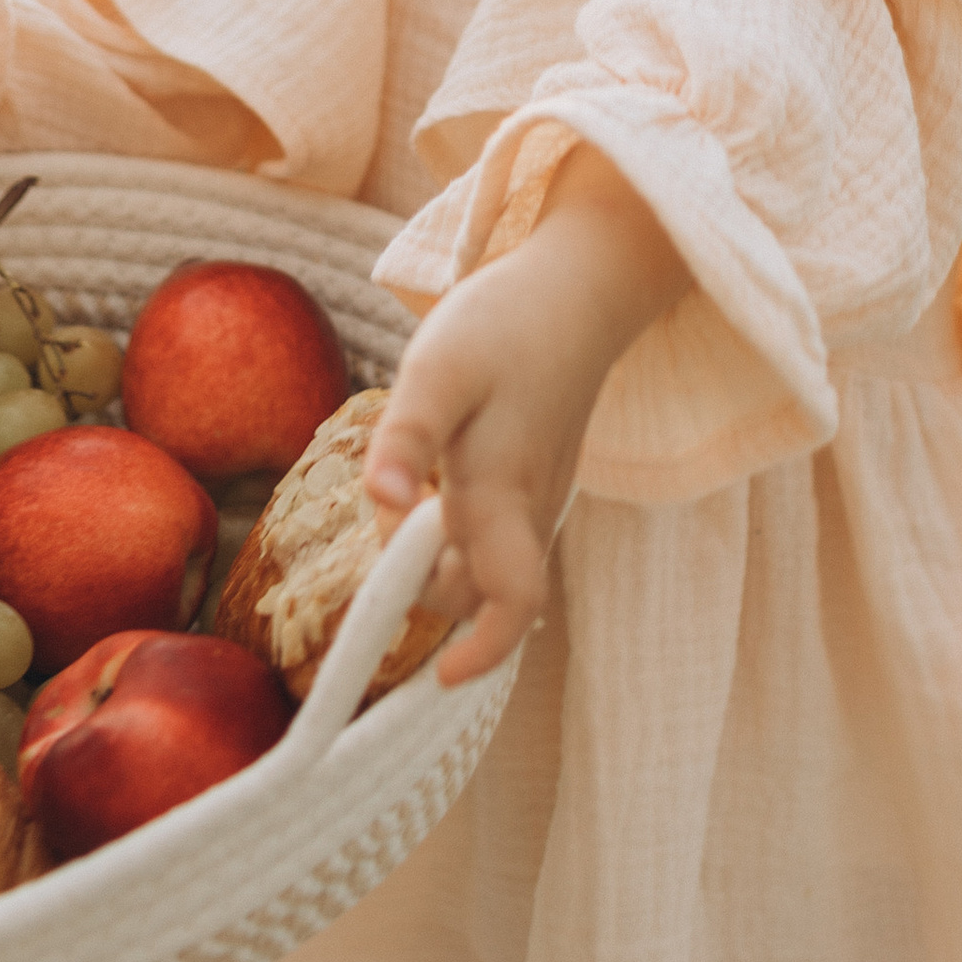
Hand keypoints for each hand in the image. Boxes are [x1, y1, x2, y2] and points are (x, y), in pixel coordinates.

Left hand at [363, 146, 688, 684]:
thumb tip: (381, 508)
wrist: (580, 287)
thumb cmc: (506, 324)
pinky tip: (431, 480)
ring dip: (439, 557)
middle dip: (427, 589)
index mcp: (505, 493)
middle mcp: (529, 507)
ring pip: (487, 562)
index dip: (483, 651)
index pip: (510, 601)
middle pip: (480, 591)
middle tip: (385, 524)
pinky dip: (458, 531)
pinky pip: (497, 531)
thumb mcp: (440, 367)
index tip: (441, 675)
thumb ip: (407, 438)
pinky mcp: (537, 474)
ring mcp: (539, 493)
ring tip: (406, 491)